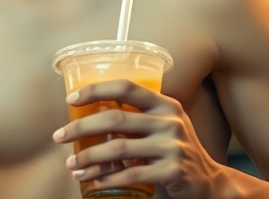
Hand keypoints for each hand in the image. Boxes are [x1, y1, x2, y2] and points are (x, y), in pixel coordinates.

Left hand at [53, 80, 226, 198]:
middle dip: (80, 128)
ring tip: (72, 165)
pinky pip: (131, 174)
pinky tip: (93, 180)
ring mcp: (173, 146)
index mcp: (165, 104)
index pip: (126, 86)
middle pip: (115, 118)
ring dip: (89, 158)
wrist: (209, 182)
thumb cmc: (174, 150)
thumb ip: (136, 117)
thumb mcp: (162, 126)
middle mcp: (170, 120)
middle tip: (59, 136)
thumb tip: (89, 113)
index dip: (96, 89)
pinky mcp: (173, 171)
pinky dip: (108, 178)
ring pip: (118, 149)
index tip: (71, 99)